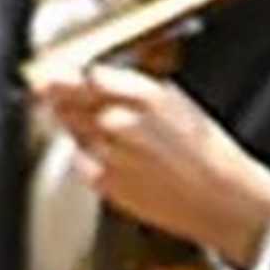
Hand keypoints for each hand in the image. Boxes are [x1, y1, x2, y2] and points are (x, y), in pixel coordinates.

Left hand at [31, 65, 269, 267]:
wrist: (221, 198)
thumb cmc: (207, 151)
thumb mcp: (177, 102)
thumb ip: (134, 88)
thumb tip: (99, 77)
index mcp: (145, 96)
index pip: (89, 76)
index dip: (70, 73)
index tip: (58, 71)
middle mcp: (120, 122)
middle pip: (68, 100)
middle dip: (58, 94)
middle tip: (48, 88)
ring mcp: (107, 154)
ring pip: (71, 129)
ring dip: (72, 122)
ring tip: (101, 127)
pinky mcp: (103, 182)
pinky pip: (80, 160)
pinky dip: (87, 155)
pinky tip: (111, 157)